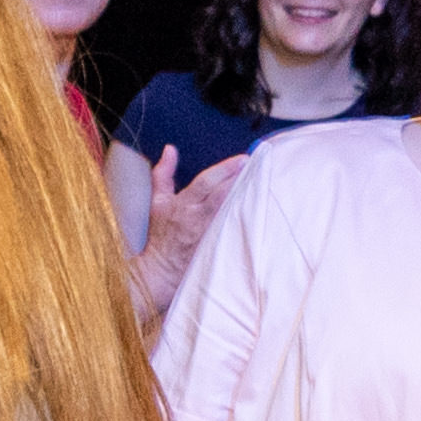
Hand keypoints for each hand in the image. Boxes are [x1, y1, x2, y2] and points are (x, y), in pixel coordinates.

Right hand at [131, 148, 243, 323]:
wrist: (162, 271)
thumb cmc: (162, 235)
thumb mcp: (158, 201)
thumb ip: (163, 173)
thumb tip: (170, 149)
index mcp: (183, 204)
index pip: (206, 183)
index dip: (225, 170)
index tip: (242, 159)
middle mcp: (197, 218)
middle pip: (222, 195)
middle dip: (241, 180)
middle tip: (259, 166)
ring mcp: (209, 234)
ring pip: (232, 211)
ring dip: (247, 197)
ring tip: (263, 182)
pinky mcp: (218, 247)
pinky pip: (235, 230)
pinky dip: (247, 218)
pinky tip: (259, 207)